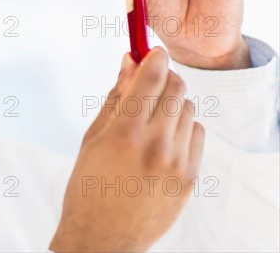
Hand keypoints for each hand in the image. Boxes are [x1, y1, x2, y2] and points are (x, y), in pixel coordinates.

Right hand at [50, 48, 204, 251]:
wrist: (102, 238)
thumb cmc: (88, 186)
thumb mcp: (92, 138)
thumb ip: (115, 97)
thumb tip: (128, 62)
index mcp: (125, 132)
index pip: (152, 76)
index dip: (154, 57)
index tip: (151, 52)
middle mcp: (156, 145)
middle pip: (177, 87)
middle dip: (164, 77)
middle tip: (149, 83)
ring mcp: (177, 164)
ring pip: (189, 109)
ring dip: (173, 104)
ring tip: (152, 119)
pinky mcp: (190, 178)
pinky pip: (197, 134)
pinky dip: (183, 128)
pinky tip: (164, 140)